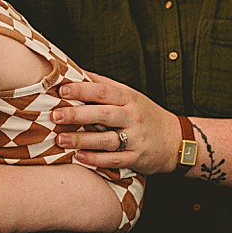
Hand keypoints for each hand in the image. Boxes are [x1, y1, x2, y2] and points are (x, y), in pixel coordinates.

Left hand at [52, 71, 183, 174]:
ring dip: (82, 140)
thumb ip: (103, 85)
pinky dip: (96, 160)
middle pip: (103, 114)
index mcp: (129, 98)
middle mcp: (133, 117)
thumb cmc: (145, 114)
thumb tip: (75, 72)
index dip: (83, 90)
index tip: (62, 90)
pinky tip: (79, 157)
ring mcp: (136, 139)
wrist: (176, 141)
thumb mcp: (130, 95)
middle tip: (55, 116)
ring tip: (60, 140)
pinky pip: (114, 160)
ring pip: (106, 140)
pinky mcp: (137, 158)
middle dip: (77, 115)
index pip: (104, 91)